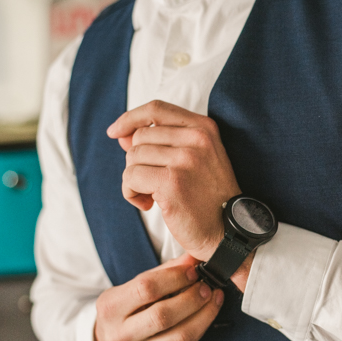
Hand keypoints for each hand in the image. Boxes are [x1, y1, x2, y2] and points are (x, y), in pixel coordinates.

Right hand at [94, 254, 223, 340]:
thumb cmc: (125, 311)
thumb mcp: (133, 288)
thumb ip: (163, 272)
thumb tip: (192, 258)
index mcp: (110, 308)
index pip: (145, 288)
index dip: (174, 277)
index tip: (192, 270)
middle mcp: (120, 336)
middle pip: (163, 315)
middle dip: (191, 298)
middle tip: (206, 286)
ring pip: (179, 336)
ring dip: (204, 314)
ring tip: (214, 298)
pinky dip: (202, 327)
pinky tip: (208, 314)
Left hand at [107, 100, 240, 260]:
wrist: (226, 231)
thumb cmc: (207, 196)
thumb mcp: (195, 159)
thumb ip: (162, 141)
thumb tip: (122, 135)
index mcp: (204, 128)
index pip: (157, 109)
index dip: (130, 118)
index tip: (115, 132)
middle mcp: (197, 139)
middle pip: (140, 137)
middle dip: (136, 161)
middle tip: (152, 183)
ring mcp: (185, 159)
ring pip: (132, 157)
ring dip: (133, 180)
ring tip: (151, 195)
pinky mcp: (171, 182)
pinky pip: (131, 178)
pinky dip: (131, 193)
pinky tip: (148, 204)